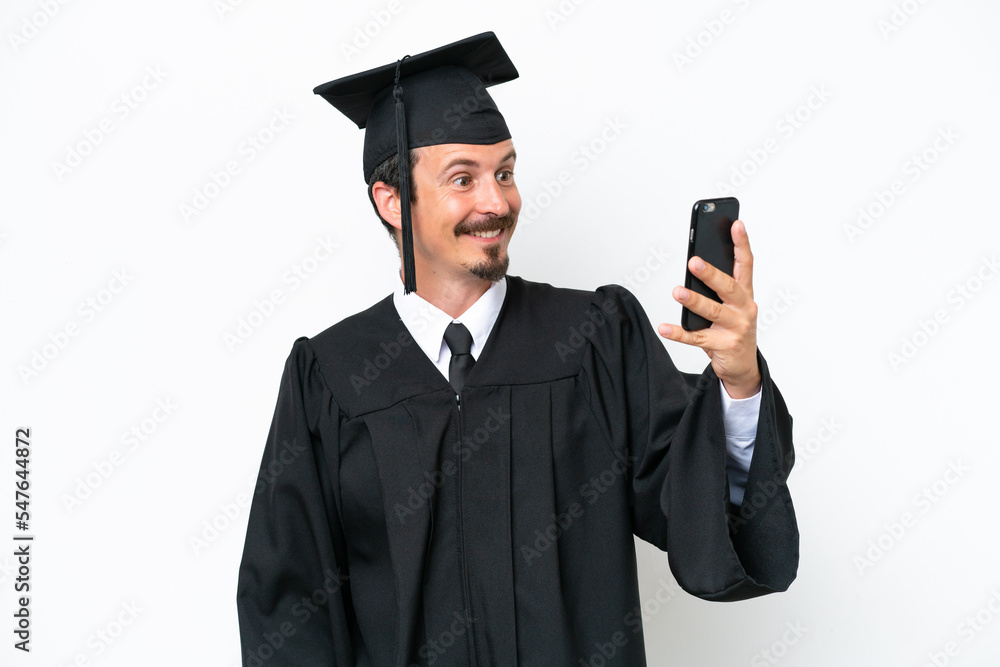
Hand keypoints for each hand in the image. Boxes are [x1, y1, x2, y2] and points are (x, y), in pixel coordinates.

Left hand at [657, 219, 760, 398]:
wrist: (743, 366)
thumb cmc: (732, 329)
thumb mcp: (731, 306)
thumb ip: (718, 288)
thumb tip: (694, 266)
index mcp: (746, 294)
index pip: (746, 264)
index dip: (741, 243)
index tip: (736, 224)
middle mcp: (744, 308)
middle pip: (728, 287)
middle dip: (710, 273)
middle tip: (694, 261)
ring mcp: (736, 328)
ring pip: (712, 311)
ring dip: (694, 300)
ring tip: (677, 291)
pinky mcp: (723, 345)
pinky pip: (696, 338)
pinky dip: (678, 333)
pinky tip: (664, 327)